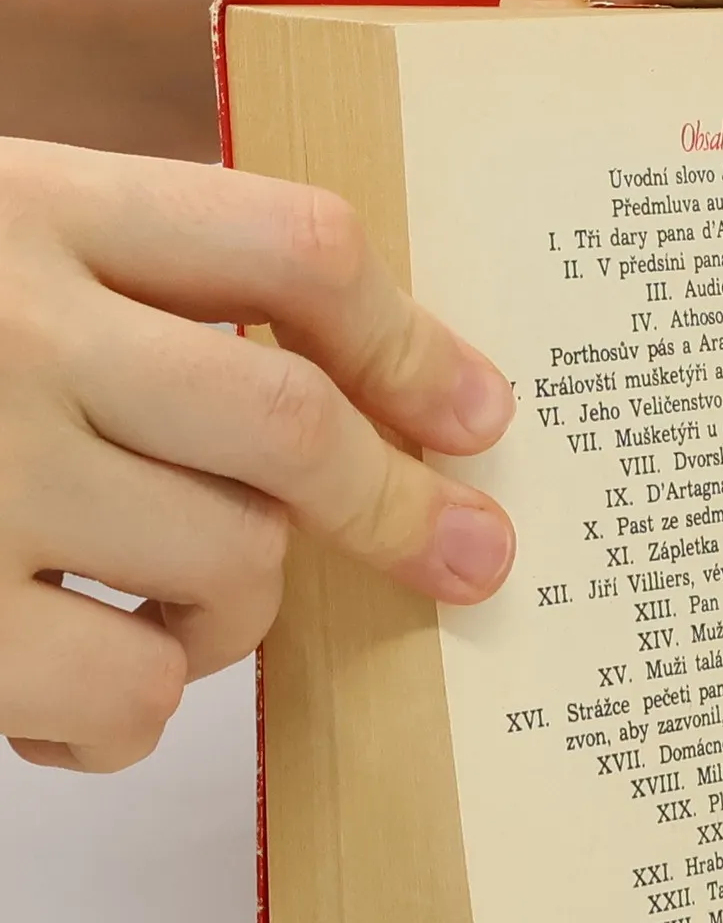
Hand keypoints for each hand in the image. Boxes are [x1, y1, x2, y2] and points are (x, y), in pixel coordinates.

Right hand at [0, 138, 516, 771]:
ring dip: (232, 614)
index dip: (408, 336)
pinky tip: (64, 694)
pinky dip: (129, 713)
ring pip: (228, 564)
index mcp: (25, 209)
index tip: (475, 411)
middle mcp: (5, 327)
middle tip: (464, 556)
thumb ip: (110, 284)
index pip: (286, 244)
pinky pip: (127, 689)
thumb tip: (327, 391)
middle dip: (399, 506)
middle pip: (287, 423)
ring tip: (157, 615)